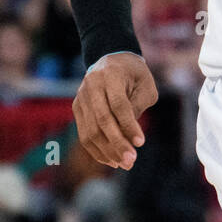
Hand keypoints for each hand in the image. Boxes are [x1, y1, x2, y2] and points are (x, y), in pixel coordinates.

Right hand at [72, 52, 156, 169]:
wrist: (111, 58)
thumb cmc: (134, 74)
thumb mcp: (145, 85)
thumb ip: (137, 107)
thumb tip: (129, 138)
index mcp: (111, 75)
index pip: (118, 105)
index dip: (128, 125)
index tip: (140, 143)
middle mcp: (92, 85)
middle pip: (102, 120)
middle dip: (117, 143)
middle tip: (131, 161)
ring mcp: (81, 97)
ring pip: (90, 131)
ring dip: (107, 151)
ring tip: (124, 164)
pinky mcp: (77, 107)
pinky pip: (84, 133)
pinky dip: (97, 149)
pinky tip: (111, 160)